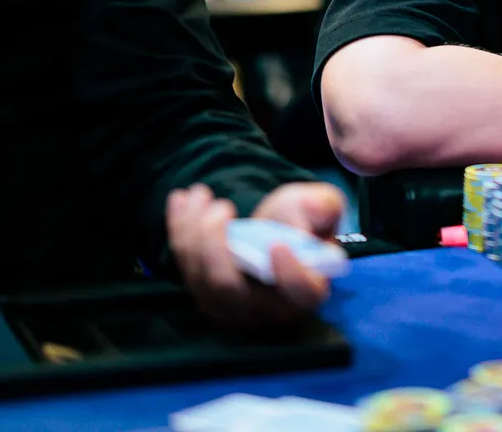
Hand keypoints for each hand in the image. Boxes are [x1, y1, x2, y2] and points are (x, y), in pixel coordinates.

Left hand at [166, 181, 345, 327]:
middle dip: (216, 246)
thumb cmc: (302, 221)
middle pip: (231, 289)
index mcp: (307, 289)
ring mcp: (229, 305)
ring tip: (200, 193)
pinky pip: (183, 263)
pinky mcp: (203, 290)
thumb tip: (309, 211)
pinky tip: (181, 198)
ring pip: (200, 277)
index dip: (290, 275)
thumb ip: (323, 206)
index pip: (300, 293)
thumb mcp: (321, 205)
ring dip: (193, 230)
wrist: (275, 229)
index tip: (278, 244)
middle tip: (221, 207)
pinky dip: (179, 227)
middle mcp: (265, 308)